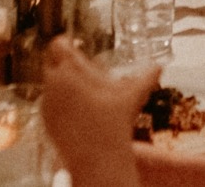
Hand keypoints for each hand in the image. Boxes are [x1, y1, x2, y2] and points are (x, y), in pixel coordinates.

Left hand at [39, 39, 154, 186]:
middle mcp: (54, 85)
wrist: (97, 161)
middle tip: (82, 68)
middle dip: (65, 62)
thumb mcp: (132, 97)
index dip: (66, 43)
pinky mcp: (45, 119)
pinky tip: (78, 109)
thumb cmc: (114, 124)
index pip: (57, 45)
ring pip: (50, 82)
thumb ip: (146, 77)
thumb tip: (159, 66)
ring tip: (82, 90)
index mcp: (70, 72)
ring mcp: (47, 103)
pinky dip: (60, 100)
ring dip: (62, 81)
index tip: (76, 45)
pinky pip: (49, 101)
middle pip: (51, 61)